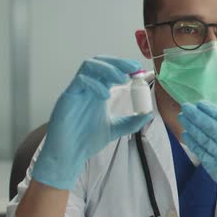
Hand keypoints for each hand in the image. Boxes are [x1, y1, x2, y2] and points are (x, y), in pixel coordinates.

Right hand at [31, 56, 152, 189]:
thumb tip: (150, 113)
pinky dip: (94, 84)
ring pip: (88, 66)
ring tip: (122, 79)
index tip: (139, 69)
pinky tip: (105, 95)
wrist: (69, 155)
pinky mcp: (67, 98)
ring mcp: (76, 91)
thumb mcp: (116, 129)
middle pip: (99, 61)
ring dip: (107, 68)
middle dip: (118, 62)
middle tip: (133, 68)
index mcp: (98, 91)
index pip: (110, 69)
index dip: (124, 66)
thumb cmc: (87, 140)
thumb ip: (132, 121)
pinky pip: (79, 81)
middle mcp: (87, 88)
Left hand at [178, 101, 216, 211]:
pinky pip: (201, 154)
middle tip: (186, 106)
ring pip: (203, 140)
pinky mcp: (216, 169)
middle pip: (210, 128)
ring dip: (191, 127)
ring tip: (182, 116)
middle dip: (196, 116)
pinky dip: (192, 144)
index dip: (211, 110)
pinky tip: (186, 135)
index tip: (201, 103)